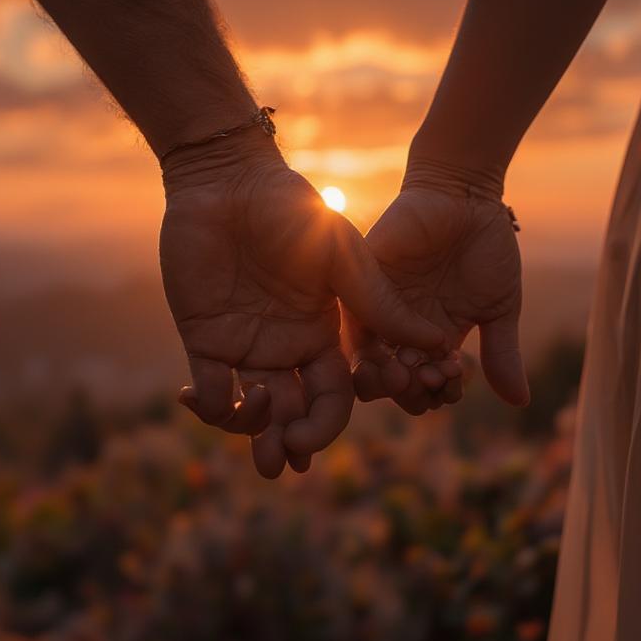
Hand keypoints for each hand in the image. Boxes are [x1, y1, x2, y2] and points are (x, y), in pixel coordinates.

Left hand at [160, 128, 444, 477]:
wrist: (230, 180)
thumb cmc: (292, 209)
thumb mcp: (344, 257)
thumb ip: (381, 304)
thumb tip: (438, 344)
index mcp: (323, 336)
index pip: (333, 396)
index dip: (327, 424)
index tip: (314, 439)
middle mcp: (286, 349)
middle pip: (294, 413)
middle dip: (290, 443)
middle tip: (281, 460)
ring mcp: (244, 345)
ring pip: (251, 410)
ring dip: (253, 433)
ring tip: (255, 440)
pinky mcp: (203, 338)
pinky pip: (209, 386)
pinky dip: (209, 406)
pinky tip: (202, 399)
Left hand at [347, 165, 528, 414]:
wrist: (467, 197)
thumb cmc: (486, 247)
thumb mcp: (501, 307)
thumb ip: (503, 352)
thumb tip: (521, 402)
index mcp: (429, 341)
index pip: (422, 386)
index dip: (435, 394)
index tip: (454, 382)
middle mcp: (399, 330)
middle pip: (389, 382)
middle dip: (409, 392)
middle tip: (430, 381)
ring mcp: (379, 308)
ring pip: (367, 361)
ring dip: (390, 376)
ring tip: (413, 371)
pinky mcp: (363, 282)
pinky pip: (357, 321)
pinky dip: (380, 340)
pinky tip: (405, 341)